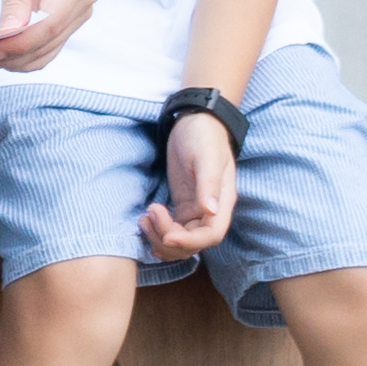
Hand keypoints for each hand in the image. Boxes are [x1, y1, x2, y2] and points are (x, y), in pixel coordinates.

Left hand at [0, 0, 97, 72]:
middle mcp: (84, 0)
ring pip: (44, 51)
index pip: (49, 23)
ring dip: (9, 61)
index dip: (20, 43)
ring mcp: (77, 12)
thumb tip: (11, 33)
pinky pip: (42, 47)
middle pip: (46, 41)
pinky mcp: (64, 20)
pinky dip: (16, 56)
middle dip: (7, 56)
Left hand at [143, 109, 236, 256]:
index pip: (211, 235)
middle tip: (149, 216)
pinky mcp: (182, 206)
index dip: (190, 241)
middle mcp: (210, 211)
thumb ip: (208, 184)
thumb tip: (210, 211)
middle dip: (169, 239)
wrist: (196, 121)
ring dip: (161, 238)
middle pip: (193, 243)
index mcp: (222, 202)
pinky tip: (145, 221)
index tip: (168, 235)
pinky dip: (158, 232)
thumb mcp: (206, 158)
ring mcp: (195, 210)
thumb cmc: (204, 136)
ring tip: (144, 219)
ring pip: (181, 240)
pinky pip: (172, 229)